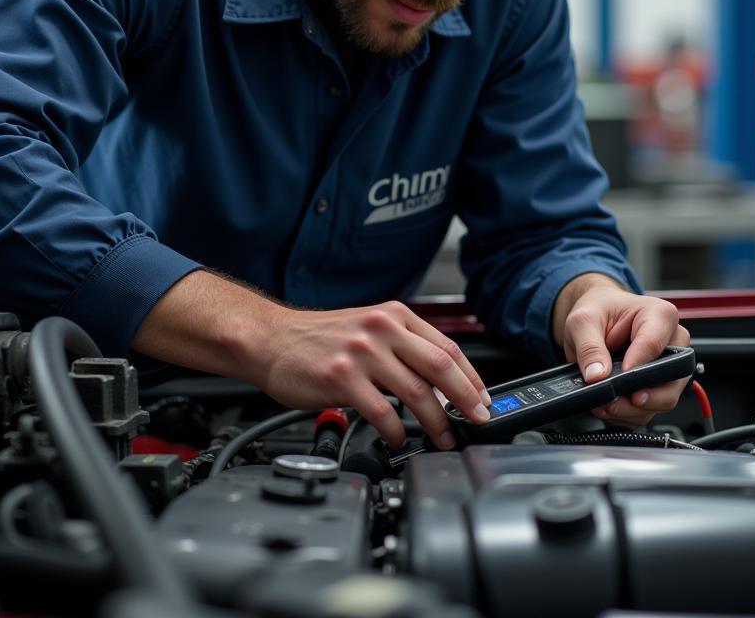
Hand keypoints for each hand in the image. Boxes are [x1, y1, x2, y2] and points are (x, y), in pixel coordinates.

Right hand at [133, 273, 490, 449]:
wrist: (272, 340)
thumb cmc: (320, 339)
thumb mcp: (368, 327)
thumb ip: (403, 347)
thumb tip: (444, 381)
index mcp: (393, 315)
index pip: (446, 346)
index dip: (471, 377)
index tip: (483, 399)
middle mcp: (381, 329)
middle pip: (440, 366)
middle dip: (467, 399)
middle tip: (478, 420)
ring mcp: (361, 352)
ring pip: (416, 392)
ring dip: (436, 422)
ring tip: (442, 438)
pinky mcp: (341, 377)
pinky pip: (382, 412)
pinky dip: (396, 431)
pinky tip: (397, 439)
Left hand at [552, 273, 689, 426]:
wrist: (599, 318)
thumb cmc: (600, 311)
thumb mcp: (583, 321)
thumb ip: (589, 346)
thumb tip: (597, 375)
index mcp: (660, 315)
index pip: (654, 344)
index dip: (637, 365)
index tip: (620, 376)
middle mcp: (673, 343)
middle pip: (670, 379)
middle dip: (641, 396)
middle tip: (614, 400)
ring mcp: (669, 368)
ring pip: (663, 400)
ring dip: (632, 410)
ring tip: (606, 405)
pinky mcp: (659, 387)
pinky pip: (650, 410)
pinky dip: (629, 414)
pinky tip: (610, 407)